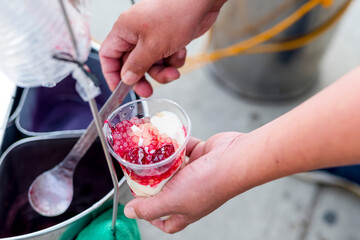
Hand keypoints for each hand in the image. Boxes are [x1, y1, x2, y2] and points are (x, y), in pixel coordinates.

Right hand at [99, 0, 226, 95]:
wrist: (201, 3)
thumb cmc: (176, 14)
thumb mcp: (153, 46)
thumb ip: (137, 65)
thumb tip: (126, 78)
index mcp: (124, 30)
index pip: (108, 55)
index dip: (112, 74)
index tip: (120, 89)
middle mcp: (136, 33)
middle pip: (131, 64)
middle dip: (142, 78)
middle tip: (148, 91)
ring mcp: (152, 37)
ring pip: (151, 64)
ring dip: (162, 71)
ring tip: (173, 71)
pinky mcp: (167, 40)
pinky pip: (165, 59)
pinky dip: (173, 61)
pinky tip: (180, 53)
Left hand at [123, 132, 242, 232]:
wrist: (233, 159)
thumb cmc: (207, 184)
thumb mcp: (172, 200)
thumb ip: (150, 208)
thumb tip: (130, 213)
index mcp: (186, 210)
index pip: (167, 222)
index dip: (153, 218)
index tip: (141, 206)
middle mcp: (192, 193)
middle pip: (168, 193)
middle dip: (155, 185)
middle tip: (140, 174)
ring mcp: (198, 174)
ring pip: (176, 169)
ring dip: (165, 162)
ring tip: (151, 155)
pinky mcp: (203, 155)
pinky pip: (186, 150)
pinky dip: (178, 146)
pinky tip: (168, 140)